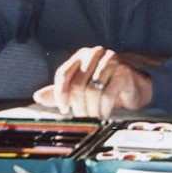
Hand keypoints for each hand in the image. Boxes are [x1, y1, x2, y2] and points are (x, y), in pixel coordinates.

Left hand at [33, 46, 164, 117]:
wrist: (134, 87)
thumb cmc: (105, 86)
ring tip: (94, 118)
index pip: (64, 73)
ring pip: (92, 89)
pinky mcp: (124, 71)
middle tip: (82, 118)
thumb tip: (37, 97)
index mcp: (81, 55)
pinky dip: (104, 108)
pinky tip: (105, 114)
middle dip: (78, 105)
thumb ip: (60, 92)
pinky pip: (108, 93)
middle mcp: (95, 53)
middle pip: (78, 83)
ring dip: (92, 109)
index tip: (63, 109)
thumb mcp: (81, 90)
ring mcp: (111, 60)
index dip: (60, 93)